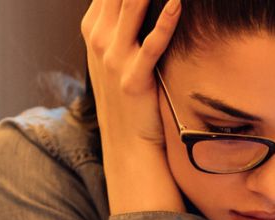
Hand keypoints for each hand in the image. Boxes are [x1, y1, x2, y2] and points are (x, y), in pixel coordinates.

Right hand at [81, 0, 184, 213]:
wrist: (128, 151)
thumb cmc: (133, 99)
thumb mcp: (122, 54)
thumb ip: (129, 22)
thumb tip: (144, 3)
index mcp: (95, 27)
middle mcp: (99, 38)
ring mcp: (113, 59)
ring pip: (133, 7)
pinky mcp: (133, 80)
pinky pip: (151, 44)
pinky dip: (166, 21)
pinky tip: (179, 1)